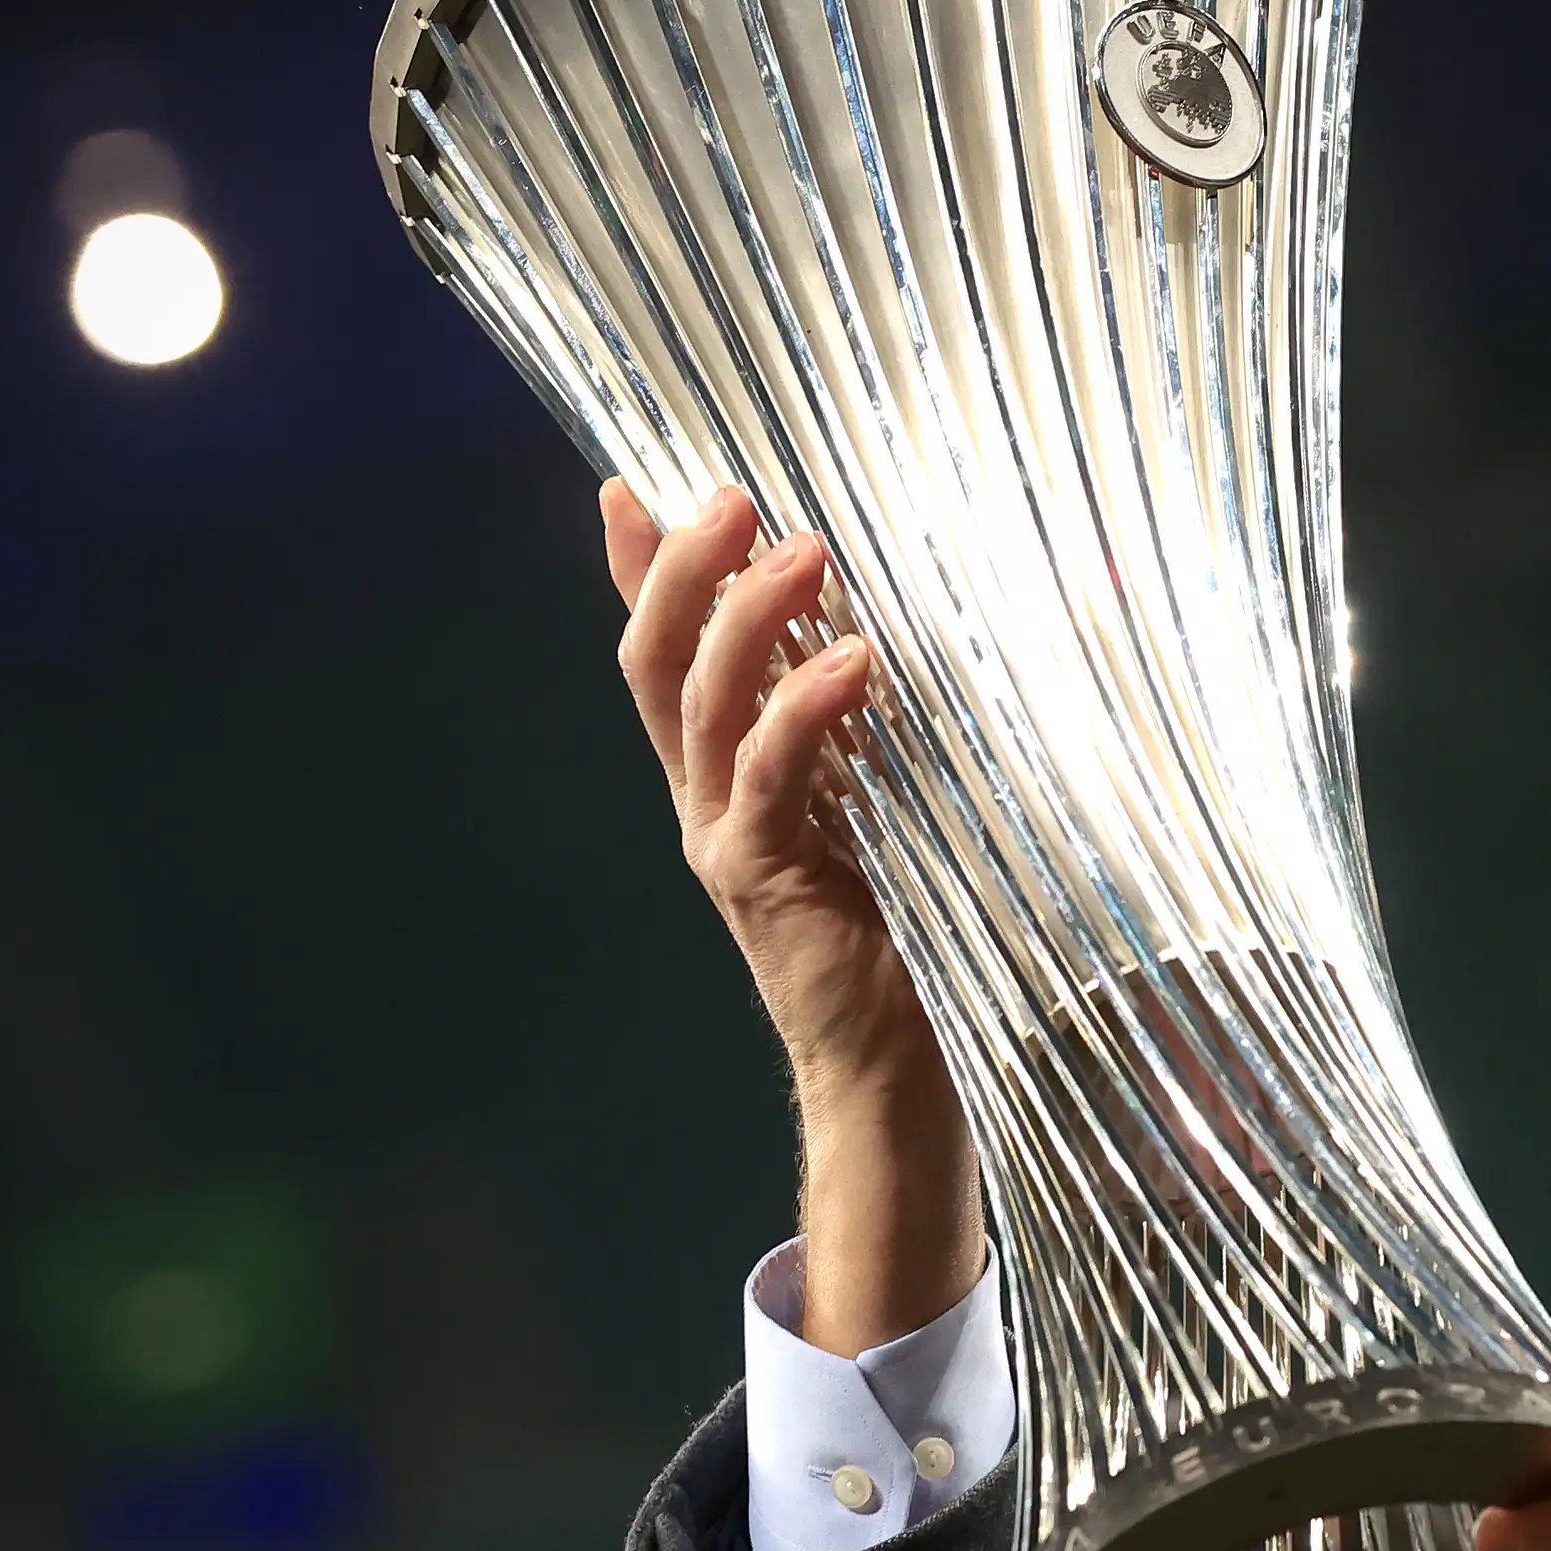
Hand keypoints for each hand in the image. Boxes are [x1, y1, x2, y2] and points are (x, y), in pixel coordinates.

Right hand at [604, 480, 981, 1351]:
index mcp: (730, 773)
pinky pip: (769, 779)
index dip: (644, 571)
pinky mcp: (764, 882)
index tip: (631, 484)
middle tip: (733, 494)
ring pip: (702, 706)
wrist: (904, 1066)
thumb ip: (882, 722)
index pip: (666, 653)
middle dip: (686, 568)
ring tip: (800, 548)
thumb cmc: (917, 924)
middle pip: (659, 662)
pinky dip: (802, 711)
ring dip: (744, 617)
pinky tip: (851, 658)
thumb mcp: (896, 794)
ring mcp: (725, 840)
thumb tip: (919, 625)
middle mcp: (707, 800)